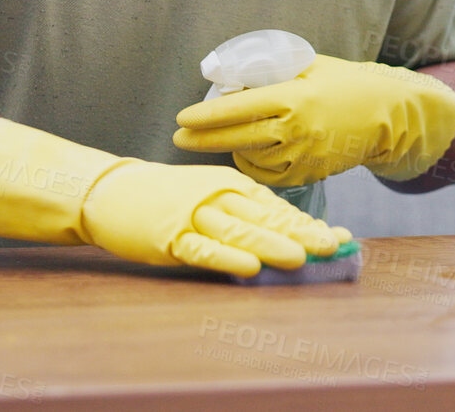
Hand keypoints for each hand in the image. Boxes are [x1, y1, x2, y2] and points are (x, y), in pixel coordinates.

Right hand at [0, 118, 348, 275]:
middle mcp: (218, 197)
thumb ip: (249, 213)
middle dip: (302, 232)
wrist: (112, 191)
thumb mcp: (213, 195)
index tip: (342, 237)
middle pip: (266, 217)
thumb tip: (294, 234)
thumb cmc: (169, 197)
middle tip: (334, 245)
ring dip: (271, 244)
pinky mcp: (170, 236)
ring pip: (239, 232)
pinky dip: (226, 259)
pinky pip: (202, 249)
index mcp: (232, 185)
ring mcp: (193, 216)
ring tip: (302, 256)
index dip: (309, 222)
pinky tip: (249, 268)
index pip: (278, 206)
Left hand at [173, 54, 454, 185]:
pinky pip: (270, 175)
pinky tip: (249, 154)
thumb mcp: (309, 66)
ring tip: (221, 140)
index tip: (182, 118)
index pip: (238, 108)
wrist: (389, 115)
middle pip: (236, 138)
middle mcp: (297, 129)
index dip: (205, 115)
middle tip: (178, 138)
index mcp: (294, 97)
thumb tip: (229, 79)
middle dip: (201, 139)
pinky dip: (254, 165)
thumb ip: (272, 72)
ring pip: (251, 159)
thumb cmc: (345, 83)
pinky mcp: (310, 173)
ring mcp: (304, 155)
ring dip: (232, 150)